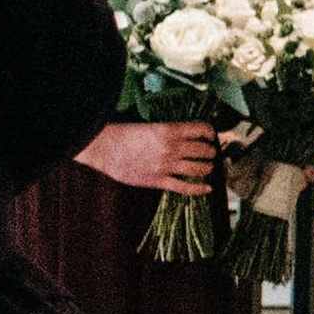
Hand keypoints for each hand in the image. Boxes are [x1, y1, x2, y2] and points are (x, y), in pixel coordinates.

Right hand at [79, 119, 216, 193]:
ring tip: (208, 167)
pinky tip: (207, 188)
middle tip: (210, 152)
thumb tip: (184, 134)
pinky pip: (184, 187)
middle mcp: (171, 147)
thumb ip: (168, 131)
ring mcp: (166, 165)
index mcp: (169, 129)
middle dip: (210, 151)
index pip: (200, 129)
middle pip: (203, 150)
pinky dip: (198, 189)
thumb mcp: (149, 125)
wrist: (103, 147)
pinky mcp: (158, 180)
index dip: (209, 132)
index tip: (210, 135)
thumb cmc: (122, 133)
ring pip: (198, 168)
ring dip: (207, 167)